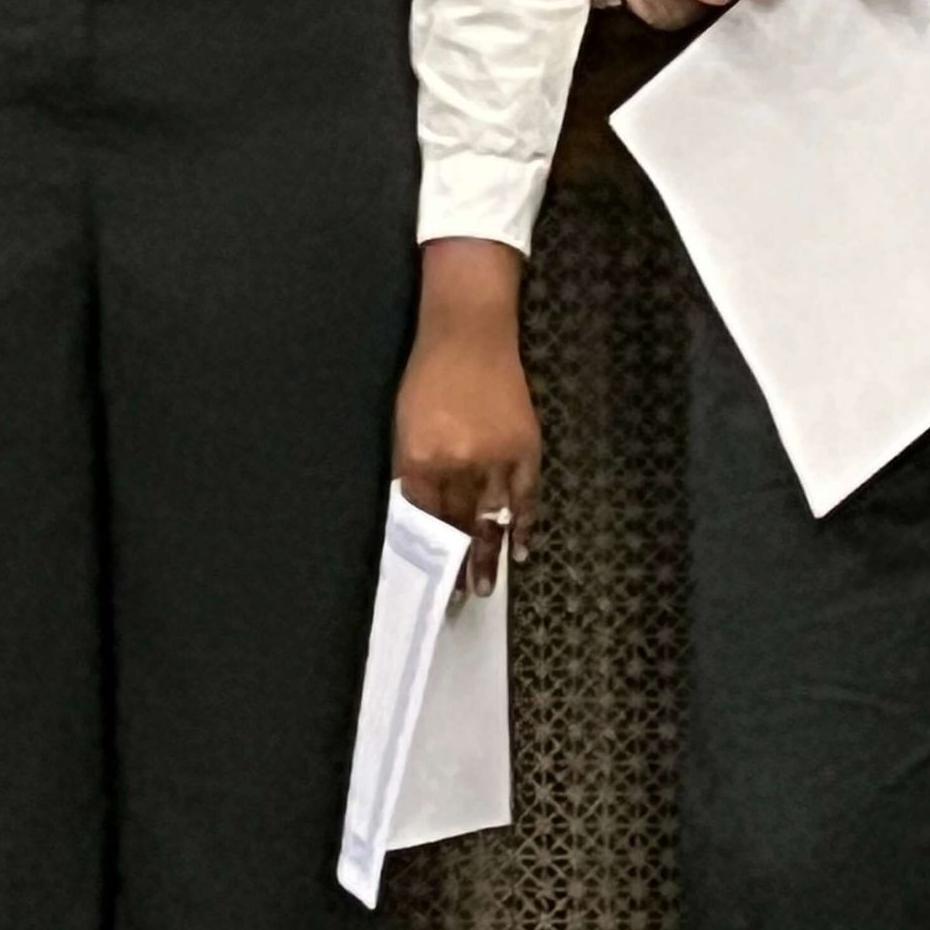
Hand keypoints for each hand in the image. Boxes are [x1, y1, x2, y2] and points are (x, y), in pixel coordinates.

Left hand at [394, 239, 538, 597]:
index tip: (430, 582)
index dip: (429, 552)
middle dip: (457, 564)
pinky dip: (524, 523)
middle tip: (458, 600)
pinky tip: (520, 549)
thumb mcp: (404, 423)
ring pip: (492, 517)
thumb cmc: (428, 373)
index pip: (424, 518)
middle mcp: (459, 460)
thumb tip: (418, 515)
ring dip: (488, 555)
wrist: (469, 329)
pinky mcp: (525, 444)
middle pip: (458, 524)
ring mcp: (496, 454)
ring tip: (483, 589)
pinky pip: (525, 494)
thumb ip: (412, 470)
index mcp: (421, 455)